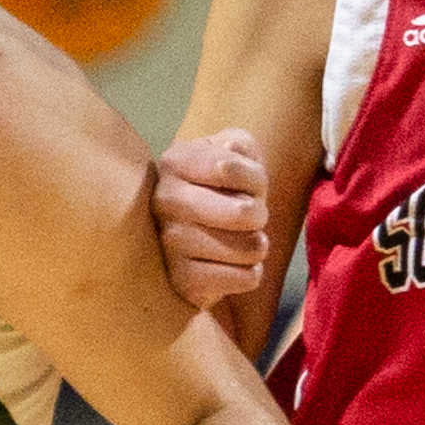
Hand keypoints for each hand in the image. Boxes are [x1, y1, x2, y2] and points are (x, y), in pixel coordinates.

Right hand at [153, 128, 268, 309]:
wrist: (198, 238)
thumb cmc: (222, 189)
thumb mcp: (234, 154)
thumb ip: (239, 143)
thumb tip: (230, 149)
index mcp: (174, 162)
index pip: (231, 168)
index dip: (256, 179)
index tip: (250, 186)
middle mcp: (164, 201)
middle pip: (245, 212)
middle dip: (260, 215)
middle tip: (250, 217)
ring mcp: (169, 243)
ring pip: (250, 247)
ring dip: (256, 246)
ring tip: (239, 241)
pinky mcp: (183, 280)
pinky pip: (245, 278)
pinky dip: (250, 274)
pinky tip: (232, 265)